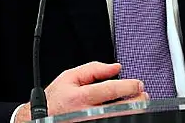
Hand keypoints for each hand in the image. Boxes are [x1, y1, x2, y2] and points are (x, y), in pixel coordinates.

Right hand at [14, 62, 148, 122]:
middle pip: (118, 108)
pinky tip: (125, 112)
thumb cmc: (56, 98)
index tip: (138, 84)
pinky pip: (111, 121)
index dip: (128, 86)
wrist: (41, 118)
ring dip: (132, 111)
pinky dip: (121, 117)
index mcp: (80, 97)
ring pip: (117, 117)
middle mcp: (86, 114)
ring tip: (139, 104)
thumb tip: (115, 67)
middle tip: (143, 95)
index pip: (109, 90)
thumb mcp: (70, 77)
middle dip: (136, 101)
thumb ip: (94, 69)